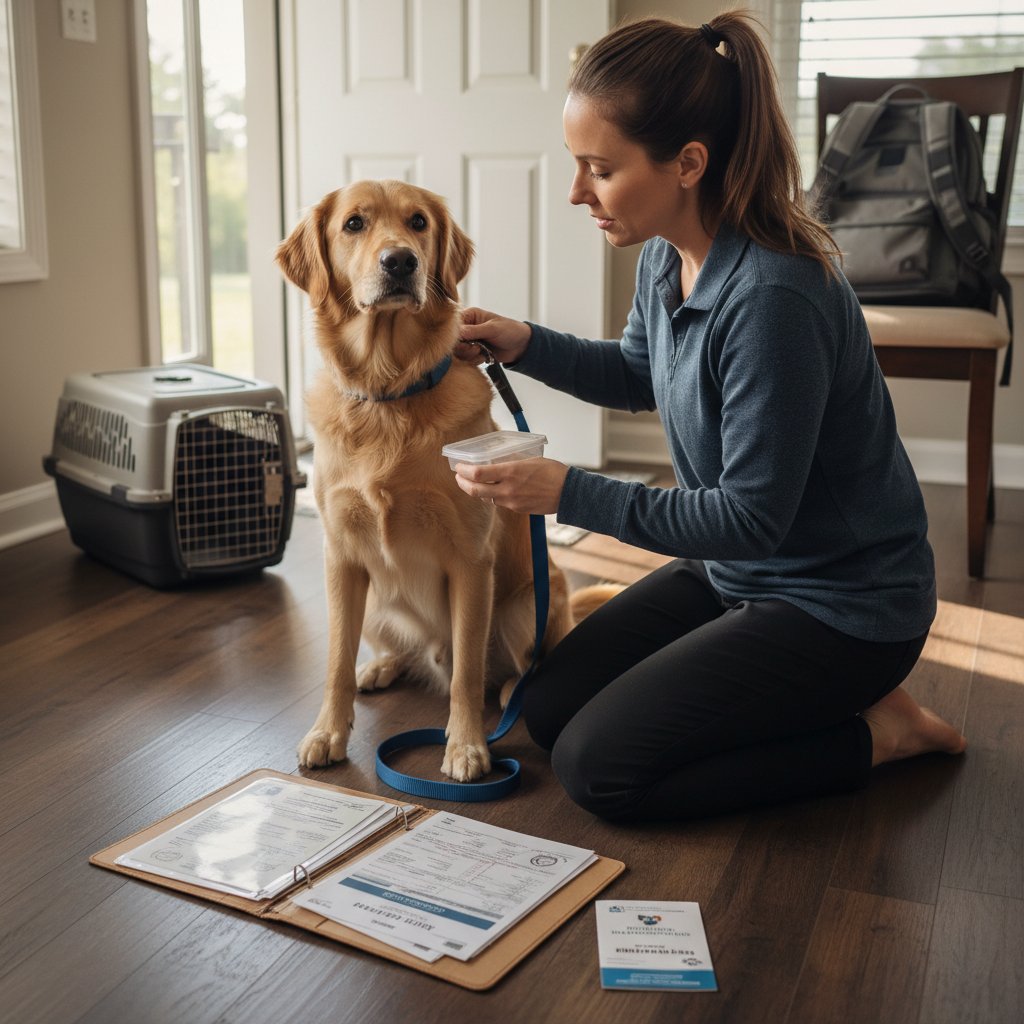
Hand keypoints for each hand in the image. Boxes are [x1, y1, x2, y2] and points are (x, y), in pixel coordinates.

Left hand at [453, 457, 568, 514]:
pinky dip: (492, 496)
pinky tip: (493, 490)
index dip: (464, 471)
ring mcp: (512, 502)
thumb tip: (495, 461)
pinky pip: (499, 502)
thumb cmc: (553, 472)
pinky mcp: (517, 509)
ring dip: (476, 491)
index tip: (459, 466)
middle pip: (475, 490)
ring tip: (473, 483)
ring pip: (486, 498)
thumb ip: (511, 463)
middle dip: (463, 484)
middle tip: (458, 477)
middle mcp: (508, 489)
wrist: (569, 493)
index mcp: (511, 472)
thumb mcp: (530, 460)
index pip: (478, 474)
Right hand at [456, 307, 531, 365]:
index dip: (456, 335)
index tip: (464, 341)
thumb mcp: (492, 329)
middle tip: (475, 348)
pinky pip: (466, 359)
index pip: (453, 325)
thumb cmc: (510, 330)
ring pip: (459, 352)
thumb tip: (457, 333)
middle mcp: (467, 328)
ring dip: (469, 355)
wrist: (522, 346)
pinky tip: (484, 357)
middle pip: (453, 340)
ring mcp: (470, 341)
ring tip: (481, 352)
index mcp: (470, 316)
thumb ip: (474, 331)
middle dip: (463, 347)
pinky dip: (474, 360)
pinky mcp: (474, 353)